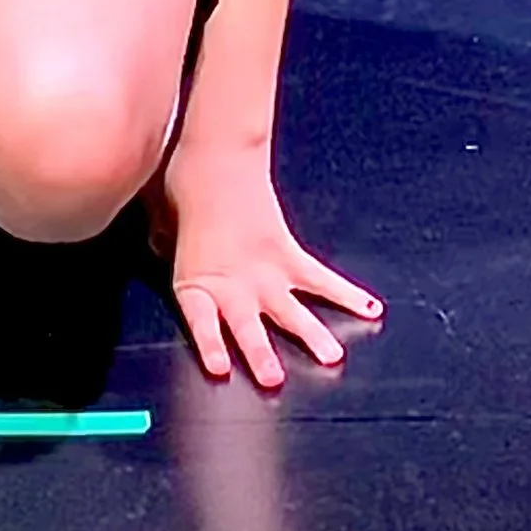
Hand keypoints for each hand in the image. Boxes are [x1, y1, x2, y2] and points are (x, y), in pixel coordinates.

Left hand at [162, 143, 380, 390]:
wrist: (218, 150)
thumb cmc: (184, 182)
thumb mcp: (160, 218)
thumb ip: (163, 243)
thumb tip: (158, 246)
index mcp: (197, 280)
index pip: (202, 321)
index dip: (211, 344)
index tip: (220, 369)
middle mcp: (234, 282)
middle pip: (248, 326)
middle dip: (261, 354)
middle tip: (275, 380)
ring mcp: (264, 270)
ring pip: (291, 310)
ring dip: (312, 335)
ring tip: (332, 357)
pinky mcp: (288, 252)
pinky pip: (320, 278)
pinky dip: (346, 294)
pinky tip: (371, 308)